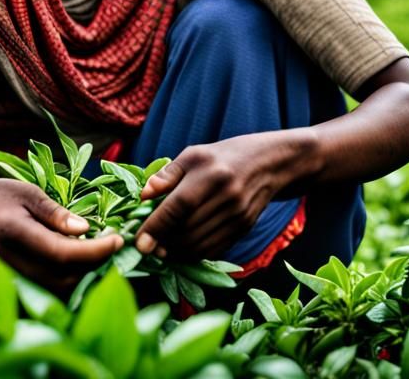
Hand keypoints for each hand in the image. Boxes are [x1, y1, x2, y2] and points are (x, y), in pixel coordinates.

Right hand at [0, 177, 123, 290]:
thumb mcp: (19, 190)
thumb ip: (53, 212)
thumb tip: (87, 230)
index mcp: (12, 230)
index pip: (65, 253)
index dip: (98, 251)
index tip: (117, 239)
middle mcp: (5, 260)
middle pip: (63, 280)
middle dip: (93, 268)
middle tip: (108, 248)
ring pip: (51, 295)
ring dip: (78, 280)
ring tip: (90, 257)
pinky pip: (35, 297)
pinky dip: (57, 288)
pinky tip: (66, 269)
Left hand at [134, 132, 302, 260]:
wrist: (269, 163)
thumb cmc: (224, 156)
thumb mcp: (194, 155)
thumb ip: (167, 175)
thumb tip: (143, 195)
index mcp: (210, 174)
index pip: (178, 206)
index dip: (156, 226)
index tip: (138, 242)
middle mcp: (226, 197)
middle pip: (187, 230)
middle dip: (162, 243)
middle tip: (147, 244)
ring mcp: (238, 215)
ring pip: (199, 245)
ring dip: (176, 252)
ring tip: (161, 248)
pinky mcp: (244, 228)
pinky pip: (214, 250)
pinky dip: (194, 254)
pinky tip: (182, 248)